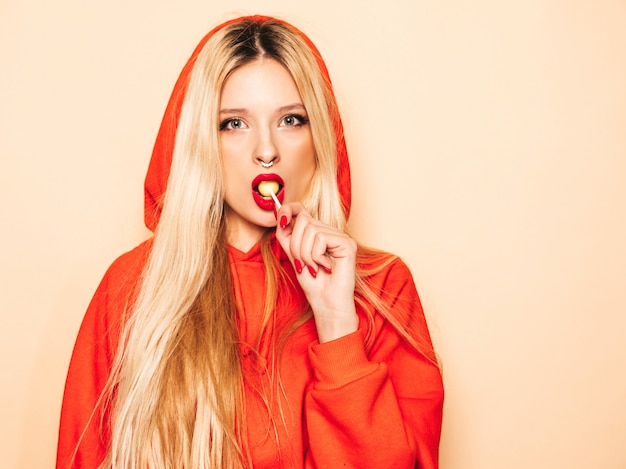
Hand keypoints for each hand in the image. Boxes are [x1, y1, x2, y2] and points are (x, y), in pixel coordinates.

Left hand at [275, 203, 357, 342]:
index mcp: (317, 232)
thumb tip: (278, 212)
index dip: (288, 209)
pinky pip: (320, 238)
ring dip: (305, 254)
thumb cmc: (313, 283)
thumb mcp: (293, 255)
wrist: (326, 303)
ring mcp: (340, 236)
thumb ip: (287, 234)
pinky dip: (316, 256)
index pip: (300, 209)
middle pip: (303, 221)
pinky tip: (325, 267)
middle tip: (303, 264)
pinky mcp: (347, 243)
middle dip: (296, 245)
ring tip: (313, 267)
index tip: (279, 220)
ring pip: (310, 230)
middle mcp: (329, 231)